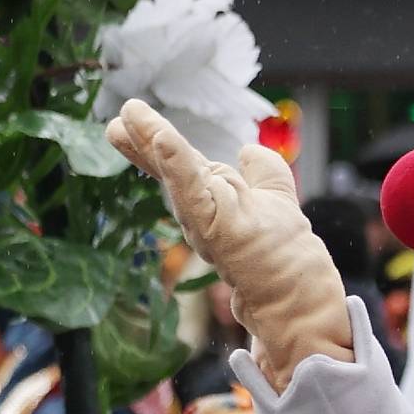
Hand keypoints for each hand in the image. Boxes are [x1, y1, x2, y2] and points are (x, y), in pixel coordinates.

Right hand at [106, 99, 353, 389]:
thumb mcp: (276, 197)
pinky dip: (177, 165)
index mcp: (213, 201)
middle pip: (169, 169)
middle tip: (116, 117)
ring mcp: (207, 223)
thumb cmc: (282, 253)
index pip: (180, 165)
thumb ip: (263, 172)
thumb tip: (248, 149)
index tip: (130, 116)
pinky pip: (194, 192)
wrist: (297, 296)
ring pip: (178, 177)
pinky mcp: (218, 231)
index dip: (155, 141)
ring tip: (132, 116)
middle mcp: (202, 213)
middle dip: (142, 141)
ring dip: (155, 144)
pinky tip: (162, 139)